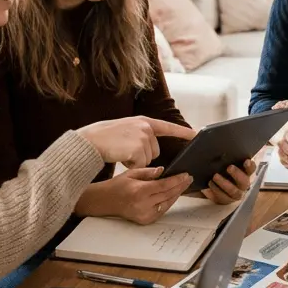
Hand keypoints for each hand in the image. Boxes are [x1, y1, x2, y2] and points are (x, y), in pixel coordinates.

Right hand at [77, 116, 195, 167]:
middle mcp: (146, 127)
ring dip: (135, 161)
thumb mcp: (124, 130)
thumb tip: (151, 149)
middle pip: (155, 151)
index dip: (183, 131)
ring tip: (120, 152)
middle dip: (141, 156)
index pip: (167, 127)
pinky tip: (120, 157)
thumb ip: (140, 135)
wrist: (90, 141)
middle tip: (124, 150)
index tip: (197, 134)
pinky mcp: (139, 148)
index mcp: (143, 122)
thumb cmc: (102, 138)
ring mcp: (143, 137)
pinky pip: (140, 165)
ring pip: (148, 160)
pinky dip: (131, 165)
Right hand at [81, 167, 191, 224]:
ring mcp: (145, 214)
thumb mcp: (131, 173)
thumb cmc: (118, 185)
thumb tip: (164, 170)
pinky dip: (169, 202)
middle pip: (168, 194)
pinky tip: (174, 194)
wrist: (105, 201)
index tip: (186, 175)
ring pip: (167, 203)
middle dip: (180, 186)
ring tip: (184, 185)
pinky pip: (162, 210)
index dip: (177, 180)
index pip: (164, 185)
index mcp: (139, 191)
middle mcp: (143, 204)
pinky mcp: (145, 220)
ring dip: (177, 194)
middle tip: (189, 178)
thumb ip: (148, 172)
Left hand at [202, 159, 255, 203]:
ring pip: (233, 191)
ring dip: (224, 184)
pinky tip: (207, 188)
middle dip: (237, 174)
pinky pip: (220, 198)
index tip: (246, 161)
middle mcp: (242, 185)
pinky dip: (213, 192)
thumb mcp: (224, 164)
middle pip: (244, 181)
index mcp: (245, 173)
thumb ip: (227, 159)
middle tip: (229, 167)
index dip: (250, 166)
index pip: (251, 169)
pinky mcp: (224, 200)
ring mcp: (234, 194)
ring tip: (214, 177)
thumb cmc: (220, 170)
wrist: (211, 183)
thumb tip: (222, 151)